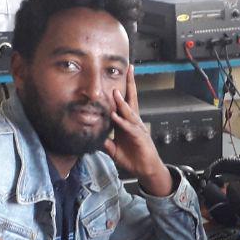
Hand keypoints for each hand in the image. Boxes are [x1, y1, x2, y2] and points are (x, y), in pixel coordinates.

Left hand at [103, 65, 172, 195]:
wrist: (146, 169)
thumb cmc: (134, 158)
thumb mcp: (114, 150)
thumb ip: (105, 143)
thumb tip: (93, 138)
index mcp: (127, 123)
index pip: (124, 102)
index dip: (122, 90)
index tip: (119, 76)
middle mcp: (133, 122)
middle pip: (131, 100)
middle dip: (130, 84)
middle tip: (129, 69)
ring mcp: (137, 129)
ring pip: (129, 112)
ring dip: (122, 102)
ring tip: (115, 92)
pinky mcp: (139, 138)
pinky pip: (129, 128)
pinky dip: (122, 122)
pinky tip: (115, 116)